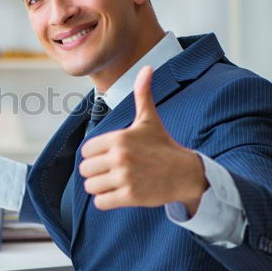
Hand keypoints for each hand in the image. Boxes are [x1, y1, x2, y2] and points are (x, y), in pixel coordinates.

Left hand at [79, 66, 207, 213]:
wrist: (187, 173)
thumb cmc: (163, 145)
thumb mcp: (149, 119)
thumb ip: (142, 94)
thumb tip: (147, 67)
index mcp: (119, 138)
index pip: (86, 151)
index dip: (95, 155)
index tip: (110, 156)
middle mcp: (120, 157)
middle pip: (85, 170)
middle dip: (95, 173)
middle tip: (111, 171)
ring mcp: (125, 178)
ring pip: (91, 187)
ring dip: (100, 188)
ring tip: (115, 183)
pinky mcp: (130, 197)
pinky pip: (101, 203)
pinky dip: (106, 201)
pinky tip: (119, 194)